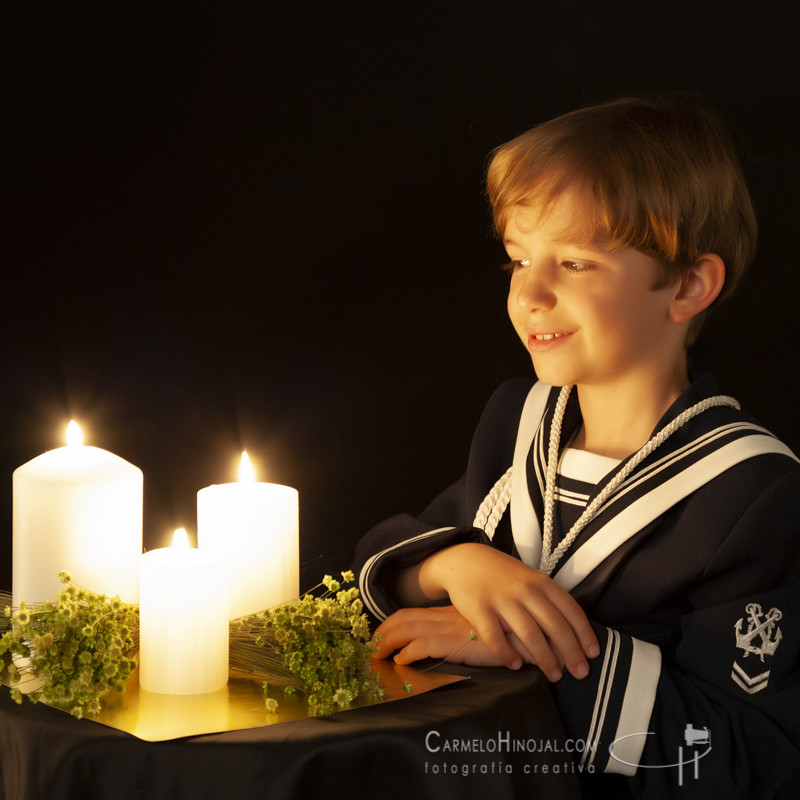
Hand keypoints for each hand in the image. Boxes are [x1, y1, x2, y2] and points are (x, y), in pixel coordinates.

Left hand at [373, 604, 535, 667]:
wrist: (530, 630)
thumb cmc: (509, 633)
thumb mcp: (482, 631)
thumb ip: (465, 635)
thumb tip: (449, 646)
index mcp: (449, 614)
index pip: (412, 614)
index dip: (392, 625)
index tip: (380, 637)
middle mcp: (446, 617)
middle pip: (404, 619)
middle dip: (382, 633)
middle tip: (370, 648)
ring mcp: (450, 627)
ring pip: (407, 629)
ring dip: (388, 643)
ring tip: (377, 657)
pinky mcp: (456, 641)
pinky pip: (423, 645)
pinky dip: (407, 654)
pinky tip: (401, 662)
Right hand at [413, 543, 598, 680]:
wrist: (466, 560)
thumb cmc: (504, 577)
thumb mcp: (530, 580)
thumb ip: (549, 601)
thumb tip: (575, 635)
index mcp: (541, 582)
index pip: (570, 610)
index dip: (584, 633)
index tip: (593, 654)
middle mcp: (525, 590)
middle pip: (554, 625)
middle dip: (571, 652)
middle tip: (580, 673)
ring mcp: (502, 599)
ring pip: (529, 633)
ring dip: (545, 658)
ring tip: (554, 675)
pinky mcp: (479, 608)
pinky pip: (495, 636)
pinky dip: (506, 654)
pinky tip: (515, 666)